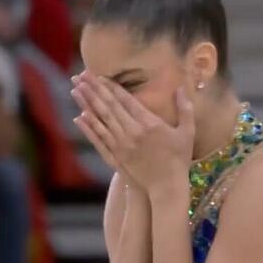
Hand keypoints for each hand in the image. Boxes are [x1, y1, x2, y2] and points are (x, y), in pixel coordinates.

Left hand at [71, 72, 194, 193]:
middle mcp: (132, 132)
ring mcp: (121, 145)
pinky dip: (88, 128)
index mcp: (149, 123)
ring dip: (87, 104)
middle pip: (109, 106)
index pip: (126, 100)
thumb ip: (185, 109)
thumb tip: (181, 88)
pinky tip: (79, 117)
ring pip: (101, 120)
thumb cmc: (179, 158)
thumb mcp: (187, 132)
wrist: (167, 186)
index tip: (99, 75)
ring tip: (75, 90)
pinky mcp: (115, 157)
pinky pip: (99, 139)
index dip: (111, 86)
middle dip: (94, 89)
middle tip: (81, 75)